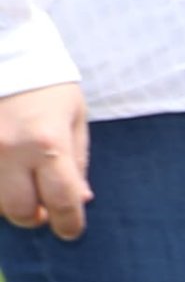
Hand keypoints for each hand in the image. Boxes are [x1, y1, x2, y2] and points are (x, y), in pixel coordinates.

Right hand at [0, 82, 90, 239]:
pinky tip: (5, 174)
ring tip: (21, 183)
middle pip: (20, 210)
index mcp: (47, 143)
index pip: (61, 200)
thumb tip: (80, 201)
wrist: (5, 50)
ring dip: (9, 201)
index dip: (69, 223)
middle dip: (35, 216)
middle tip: (43, 209)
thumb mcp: (74, 118)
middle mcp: (9, 150)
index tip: (71, 231)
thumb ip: (77, 162)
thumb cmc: (46, 85)